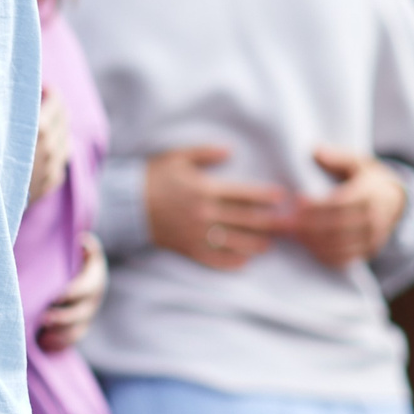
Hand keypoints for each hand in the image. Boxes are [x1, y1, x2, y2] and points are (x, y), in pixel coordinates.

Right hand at [28, 85, 70, 205]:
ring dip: (56, 128)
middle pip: (64, 117)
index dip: (49, 92)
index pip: (57, 101)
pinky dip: (56, 148)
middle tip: (40, 104)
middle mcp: (52, 146)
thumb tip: (23, 94)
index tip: (40, 89)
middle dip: (54, 107)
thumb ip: (12, 112)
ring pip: (65, 138)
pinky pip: (61, 157)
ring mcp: (55, 165)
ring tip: (40, 127)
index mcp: (39, 130)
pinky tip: (42, 149)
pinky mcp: (53, 179)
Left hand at [38, 234, 105, 352]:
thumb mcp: (78, 249)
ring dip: (60, 334)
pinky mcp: (78, 327)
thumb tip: (84, 239)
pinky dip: (59, 344)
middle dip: (62, 318)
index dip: (71, 293)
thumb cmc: (71, 256)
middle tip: (43, 319)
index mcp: (94, 279)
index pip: (85, 289)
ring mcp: (86, 316)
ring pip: (77, 330)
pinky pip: (71, 339)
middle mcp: (92, 300)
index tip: (55, 296)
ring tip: (43, 336)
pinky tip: (44, 343)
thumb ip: (83, 247)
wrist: (78, 272)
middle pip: (80, 313)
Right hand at [145, 145, 287, 269]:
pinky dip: (230, 262)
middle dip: (270, 222)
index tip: (282, 197)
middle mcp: (204, 213)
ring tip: (270, 245)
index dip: (265, 196)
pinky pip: (213, 259)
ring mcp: (196, 234)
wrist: (125, 204)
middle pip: (245, 220)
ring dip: (255, 244)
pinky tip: (244, 262)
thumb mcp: (177, 157)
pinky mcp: (187, 248)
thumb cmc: (152, 177)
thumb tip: (230, 151)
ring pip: (234, 242)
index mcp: (204, 189)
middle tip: (288, 225)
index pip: (243, 194)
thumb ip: (205, 153)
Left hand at [289, 146, 407, 267]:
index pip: (342, 203)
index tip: (298, 201)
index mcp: (369, 194)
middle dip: (309, 227)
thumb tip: (316, 151)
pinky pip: (346, 259)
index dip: (318, 205)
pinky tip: (310, 248)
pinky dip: (325, 256)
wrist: (397, 201)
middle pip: (338, 228)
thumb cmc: (369, 179)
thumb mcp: (358, 162)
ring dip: (314, 243)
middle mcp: (374, 218)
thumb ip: (338, 157)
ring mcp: (373, 237)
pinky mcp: (368, 251)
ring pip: (340, 246)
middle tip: (287, 223)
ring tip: (294, 235)